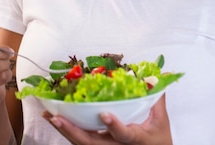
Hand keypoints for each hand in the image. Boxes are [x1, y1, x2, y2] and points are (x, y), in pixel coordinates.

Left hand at [44, 94, 171, 144]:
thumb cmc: (158, 140)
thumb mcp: (161, 120)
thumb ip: (158, 97)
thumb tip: (163, 75)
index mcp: (135, 139)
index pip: (123, 135)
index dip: (114, 126)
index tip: (105, 115)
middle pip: (91, 143)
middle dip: (73, 131)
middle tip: (57, 117)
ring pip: (82, 143)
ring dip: (65, 130)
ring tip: (50, 116)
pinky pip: (81, 140)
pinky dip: (68, 130)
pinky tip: (57, 120)